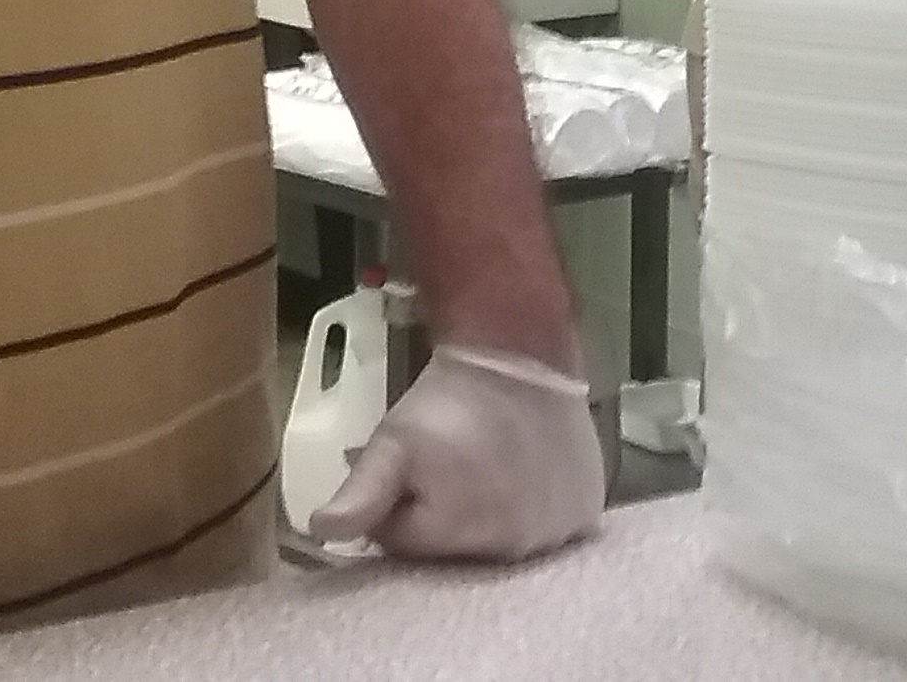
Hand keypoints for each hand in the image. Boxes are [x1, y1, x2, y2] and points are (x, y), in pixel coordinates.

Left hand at [309, 345, 605, 560]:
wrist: (519, 352)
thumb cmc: (448, 399)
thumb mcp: (393, 441)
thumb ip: (360, 494)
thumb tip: (321, 533)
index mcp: (457, 538)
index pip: (406, 547)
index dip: (398, 508)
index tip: (411, 471)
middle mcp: (513, 551)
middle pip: (457, 553)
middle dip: (445, 517)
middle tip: (450, 467)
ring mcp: (555, 535)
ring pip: (504, 544)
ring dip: (491, 516)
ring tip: (487, 466)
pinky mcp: (585, 515)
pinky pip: (550, 532)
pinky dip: (536, 513)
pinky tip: (523, 477)